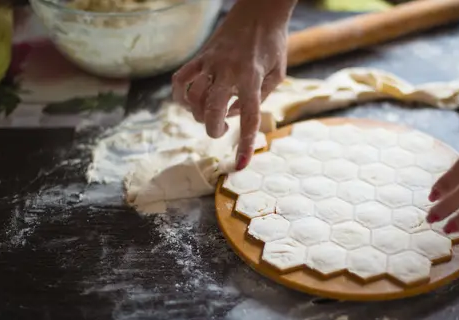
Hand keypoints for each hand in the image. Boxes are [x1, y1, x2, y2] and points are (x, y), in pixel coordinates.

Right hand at [172, 0, 295, 169]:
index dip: (245, 145)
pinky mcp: (201, 56)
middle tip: (220, 131)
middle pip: (210, 110)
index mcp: (252, 78)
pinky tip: (187, 101)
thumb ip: (260, 98)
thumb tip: (235, 115)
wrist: (259, 10)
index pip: (249, 118)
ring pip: (192, 97)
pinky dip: (180, 94)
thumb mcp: (278, 74)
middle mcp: (229, 72)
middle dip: (212, 129)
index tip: (241, 165)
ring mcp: (211, 63)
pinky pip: (181, 79)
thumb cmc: (273, 44)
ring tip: (208, 114)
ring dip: (197, 114)